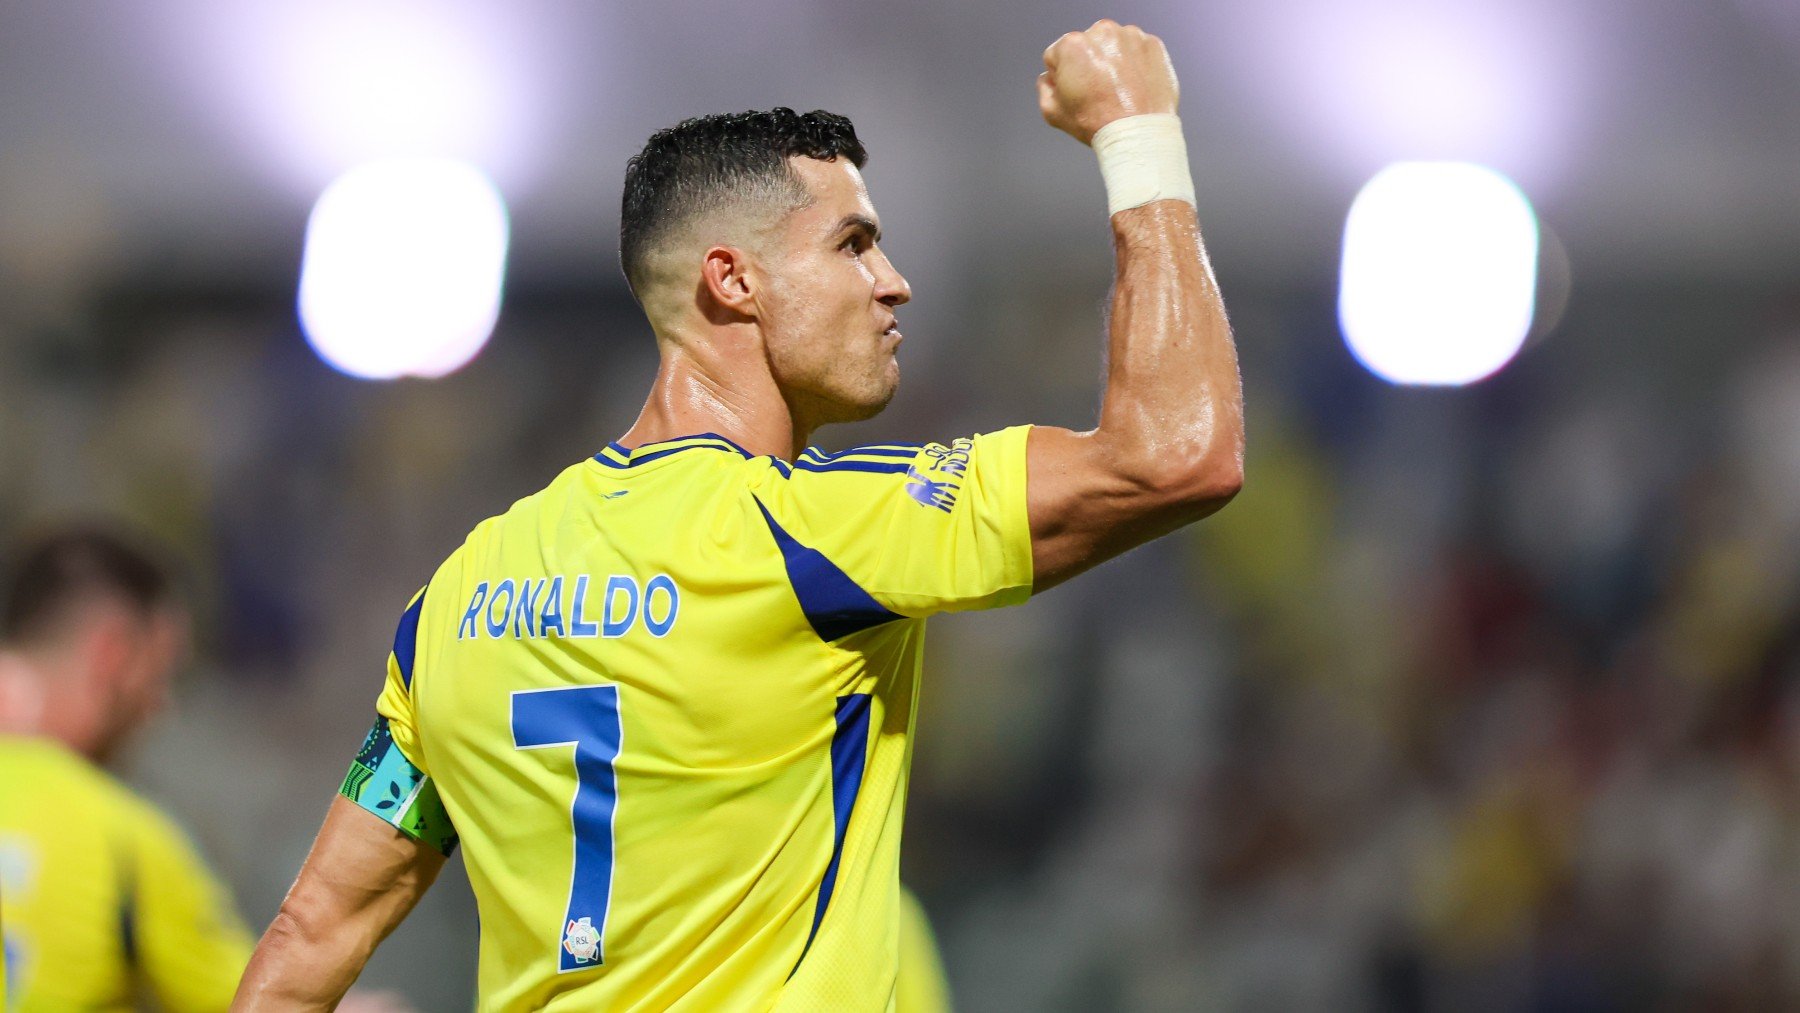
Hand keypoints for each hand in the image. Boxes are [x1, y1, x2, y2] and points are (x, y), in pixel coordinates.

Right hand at [1038, 20, 1178, 145]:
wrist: (1138, 134)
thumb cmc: (1097, 123)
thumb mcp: (1053, 112)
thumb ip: (1044, 87)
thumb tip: (1050, 78)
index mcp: (1072, 45)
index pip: (1057, 54)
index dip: (1062, 75)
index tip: (1076, 91)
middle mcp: (1102, 32)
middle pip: (1087, 45)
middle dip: (1089, 63)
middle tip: (1098, 91)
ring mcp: (1130, 36)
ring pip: (1113, 45)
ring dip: (1113, 60)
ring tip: (1118, 89)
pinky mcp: (1152, 44)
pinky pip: (1137, 50)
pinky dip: (1135, 63)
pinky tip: (1134, 85)